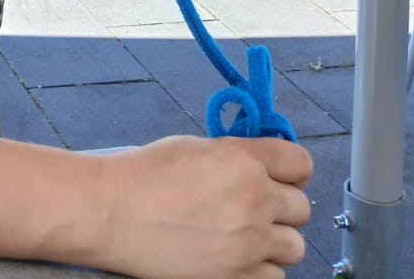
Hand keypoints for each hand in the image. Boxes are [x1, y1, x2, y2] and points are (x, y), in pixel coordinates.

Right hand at [89, 136, 312, 278]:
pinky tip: (235, 257)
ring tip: (244, 235)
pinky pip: (274, 278)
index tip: (278, 174)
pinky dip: (259, 269)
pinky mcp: (236, 278)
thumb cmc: (146, 174)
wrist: (112, 213)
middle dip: (281, 206)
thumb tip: (263, 166)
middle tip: (254, 206)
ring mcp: (248, 244)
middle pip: (301, 208)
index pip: (301, 163)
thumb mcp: (198, 148)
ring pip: (294, 247)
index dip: (289, 169)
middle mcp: (254, 201)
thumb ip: (239, 156)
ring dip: (274, 241)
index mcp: (244, 160)